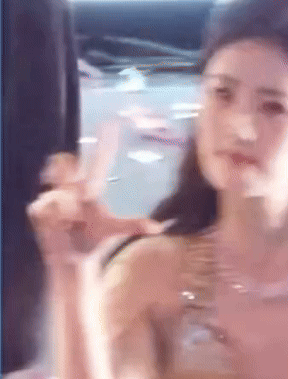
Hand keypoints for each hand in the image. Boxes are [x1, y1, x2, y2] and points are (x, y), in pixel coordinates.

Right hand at [28, 122, 162, 267]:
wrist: (73, 256)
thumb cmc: (94, 237)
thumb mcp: (114, 230)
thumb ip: (133, 225)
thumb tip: (158, 227)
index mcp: (90, 188)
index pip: (99, 162)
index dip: (105, 143)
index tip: (111, 122)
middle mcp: (71, 187)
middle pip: (64, 163)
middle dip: (64, 171)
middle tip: (75, 191)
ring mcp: (53, 196)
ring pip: (59, 196)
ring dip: (66, 211)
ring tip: (70, 222)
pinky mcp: (39, 208)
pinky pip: (47, 207)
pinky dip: (54, 219)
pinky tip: (56, 225)